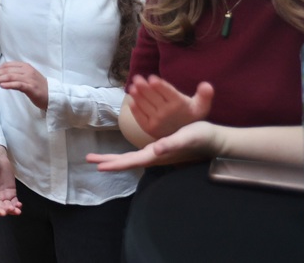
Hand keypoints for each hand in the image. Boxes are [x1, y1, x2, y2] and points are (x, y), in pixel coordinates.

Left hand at [0, 61, 48, 109]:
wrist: (53, 96)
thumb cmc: (38, 87)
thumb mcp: (27, 77)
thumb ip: (17, 74)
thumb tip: (2, 75)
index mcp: (25, 66)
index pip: (7, 65)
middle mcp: (27, 71)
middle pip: (7, 70)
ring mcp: (30, 79)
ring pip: (10, 77)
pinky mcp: (32, 88)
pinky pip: (18, 85)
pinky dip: (9, 84)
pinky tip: (2, 86)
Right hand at [0, 144, 21, 215]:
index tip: (3, 212)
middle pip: (0, 208)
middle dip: (6, 210)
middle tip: (11, 209)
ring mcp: (3, 195)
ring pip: (8, 207)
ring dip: (13, 210)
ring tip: (17, 209)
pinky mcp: (11, 192)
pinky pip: (14, 201)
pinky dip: (17, 205)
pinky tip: (19, 205)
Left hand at [87, 121, 223, 171]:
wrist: (214, 140)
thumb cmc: (201, 137)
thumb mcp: (186, 137)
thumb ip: (172, 143)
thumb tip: (156, 149)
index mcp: (158, 154)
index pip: (132, 161)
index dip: (115, 164)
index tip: (99, 166)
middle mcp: (155, 156)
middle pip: (127, 161)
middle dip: (108, 161)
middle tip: (88, 159)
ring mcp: (157, 154)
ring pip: (131, 158)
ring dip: (114, 158)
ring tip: (97, 158)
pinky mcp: (160, 150)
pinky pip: (138, 154)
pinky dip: (125, 154)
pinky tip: (122, 154)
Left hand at [128, 75, 213, 138]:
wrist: (188, 138)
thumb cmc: (191, 116)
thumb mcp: (201, 106)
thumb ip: (205, 96)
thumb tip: (207, 85)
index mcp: (180, 105)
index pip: (168, 92)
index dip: (159, 85)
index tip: (151, 78)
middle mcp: (168, 114)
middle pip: (153, 97)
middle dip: (143, 87)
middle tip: (136, 78)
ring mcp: (157, 122)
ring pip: (145, 105)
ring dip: (137, 96)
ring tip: (131, 87)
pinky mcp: (149, 128)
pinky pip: (140, 116)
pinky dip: (135, 108)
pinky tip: (131, 101)